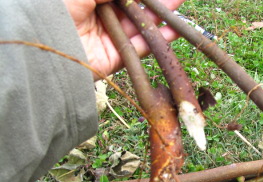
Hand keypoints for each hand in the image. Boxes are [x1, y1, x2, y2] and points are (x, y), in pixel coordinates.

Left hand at [63, 0, 185, 79]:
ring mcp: (108, 37)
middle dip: (155, 2)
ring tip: (179, 4)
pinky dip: (158, 39)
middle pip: (134, 7)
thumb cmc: (60, 6)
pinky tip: (175, 29)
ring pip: (140, 26)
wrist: (46, 41)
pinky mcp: (115, 58)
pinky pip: (140, 47)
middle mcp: (100, 16)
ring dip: (161, 17)